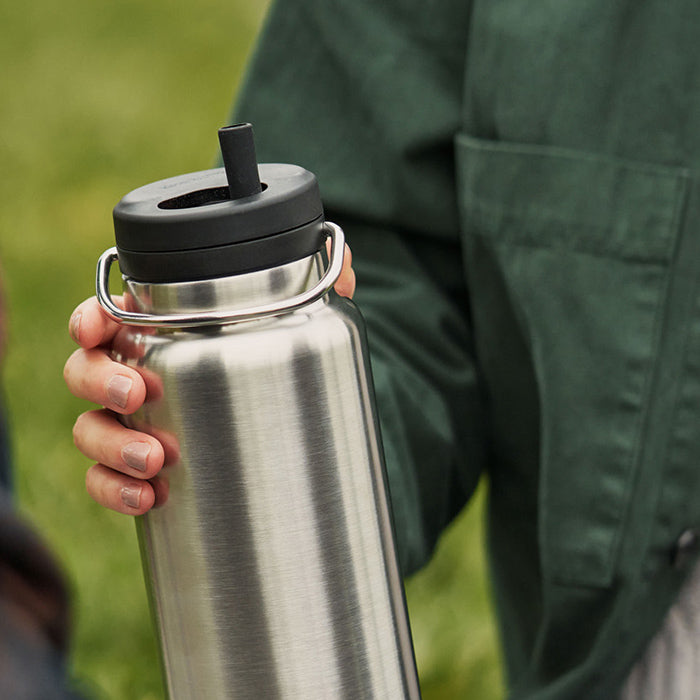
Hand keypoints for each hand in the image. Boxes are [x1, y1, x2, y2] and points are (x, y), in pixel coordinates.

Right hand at [64, 244, 354, 515]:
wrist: (280, 425)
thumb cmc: (270, 362)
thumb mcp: (298, 325)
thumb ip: (320, 290)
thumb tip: (347, 260)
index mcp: (158, 330)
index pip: (107, 316)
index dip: (89, 318)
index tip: (97, 328)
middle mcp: (136, 373)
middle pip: (86, 372)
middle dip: (100, 381)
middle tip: (137, 395)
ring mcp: (133, 424)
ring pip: (90, 430)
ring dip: (111, 444)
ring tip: (154, 460)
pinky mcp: (138, 469)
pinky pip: (106, 481)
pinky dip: (117, 490)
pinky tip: (150, 498)